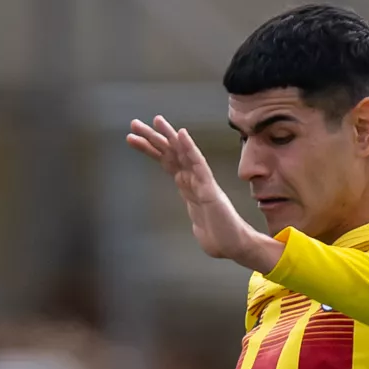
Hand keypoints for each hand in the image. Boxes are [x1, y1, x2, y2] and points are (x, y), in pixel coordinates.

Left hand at [127, 115, 279, 272]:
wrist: (235, 248)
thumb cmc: (220, 237)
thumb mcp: (199, 226)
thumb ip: (196, 219)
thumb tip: (198, 224)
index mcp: (189, 187)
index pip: (167, 162)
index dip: (151, 149)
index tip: (133, 137)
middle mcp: (194, 180)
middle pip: (171, 153)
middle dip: (152, 138)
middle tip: (134, 123)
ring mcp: (202, 182)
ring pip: (183, 154)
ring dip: (169, 136)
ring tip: (155, 120)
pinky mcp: (210, 189)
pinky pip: (199, 165)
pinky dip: (190, 149)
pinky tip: (182, 135)